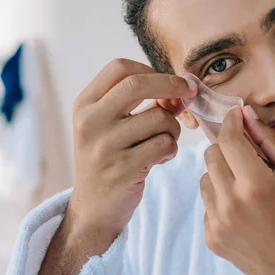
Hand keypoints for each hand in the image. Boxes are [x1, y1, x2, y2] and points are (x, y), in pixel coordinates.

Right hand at [68, 58, 196, 242]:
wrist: (94, 207)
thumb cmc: (111, 158)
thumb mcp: (110, 125)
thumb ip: (138, 103)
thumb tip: (182, 87)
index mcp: (85, 104)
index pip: (120, 67)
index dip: (151, 70)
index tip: (169, 83)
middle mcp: (90, 121)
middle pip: (138, 84)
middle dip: (172, 85)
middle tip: (190, 93)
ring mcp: (105, 146)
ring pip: (159, 117)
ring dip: (174, 127)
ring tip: (166, 140)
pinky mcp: (123, 169)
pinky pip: (164, 145)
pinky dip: (171, 149)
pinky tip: (162, 158)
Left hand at [200, 106, 274, 274]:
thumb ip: (271, 141)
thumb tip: (247, 116)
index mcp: (256, 186)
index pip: (228, 139)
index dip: (231, 121)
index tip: (236, 115)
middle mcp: (231, 205)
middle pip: (211, 156)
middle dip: (227, 147)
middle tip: (249, 156)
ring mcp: (218, 225)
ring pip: (205, 179)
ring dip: (222, 174)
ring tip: (248, 186)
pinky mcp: (212, 240)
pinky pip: (207, 204)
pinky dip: (221, 199)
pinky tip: (244, 209)